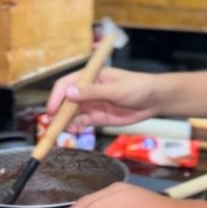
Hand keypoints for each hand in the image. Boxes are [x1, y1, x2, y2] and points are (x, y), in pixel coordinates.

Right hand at [46, 67, 160, 132]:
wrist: (155, 100)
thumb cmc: (138, 87)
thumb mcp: (116, 89)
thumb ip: (93, 92)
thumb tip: (69, 92)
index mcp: (90, 76)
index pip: (66, 84)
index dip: (56, 97)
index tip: (51, 110)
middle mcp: (87, 90)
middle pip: (65, 101)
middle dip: (57, 112)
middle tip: (52, 125)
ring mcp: (91, 104)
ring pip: (70, 113)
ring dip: (64, 121)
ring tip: (64, 130)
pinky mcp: (97, 117)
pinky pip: (80, 122)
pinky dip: (74, 127)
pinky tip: (75, 130)